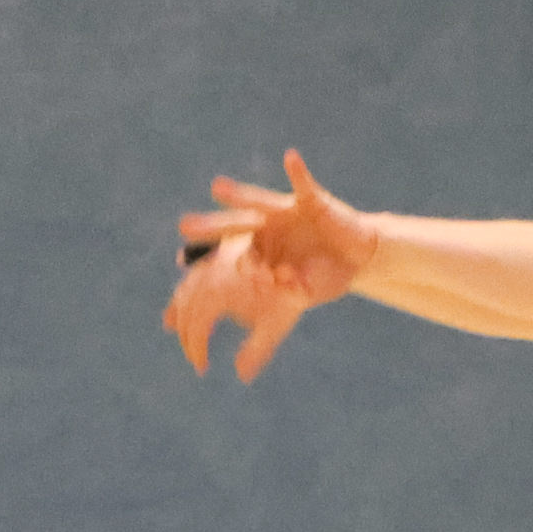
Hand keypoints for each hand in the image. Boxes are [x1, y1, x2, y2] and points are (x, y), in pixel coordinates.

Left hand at [166, 150, 381, 381]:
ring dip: (240, 195)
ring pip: (258, 203)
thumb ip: (262, 338)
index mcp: (252, 252)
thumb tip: (240, 375)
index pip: (223, 259)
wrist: (353, 256)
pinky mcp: (312, 201)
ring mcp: (284, 213)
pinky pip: (304, 182)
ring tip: (218, 187)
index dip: (205, 265)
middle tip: (183, 228)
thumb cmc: (316, 279)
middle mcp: (262, 229)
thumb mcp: (287, 311)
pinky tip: (290, 156)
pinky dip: (298, 170)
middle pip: (231, 228)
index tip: (179, 264)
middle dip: (209, 228)